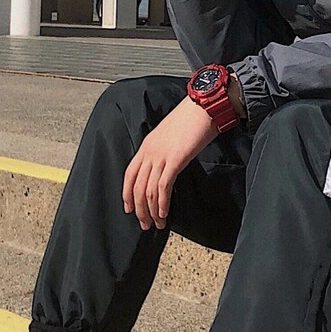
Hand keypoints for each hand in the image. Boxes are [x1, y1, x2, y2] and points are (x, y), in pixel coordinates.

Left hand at [122, 96, 219, 230]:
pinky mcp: (175, 160)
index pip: (129, 174)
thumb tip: (166, 167)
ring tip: (158, 224)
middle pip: (137, 187)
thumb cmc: (191, 119)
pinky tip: (165, 213)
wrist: (203, 107)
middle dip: (139, 210)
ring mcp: (161, 156)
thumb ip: (163, 150)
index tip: (129, 209)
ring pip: (148, 190)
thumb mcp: (170, 135)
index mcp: (146, 145)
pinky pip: (163, 187)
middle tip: (145, 224)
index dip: (127, 194)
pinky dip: (162, 203)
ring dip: (152, 211)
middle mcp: (149, 152)